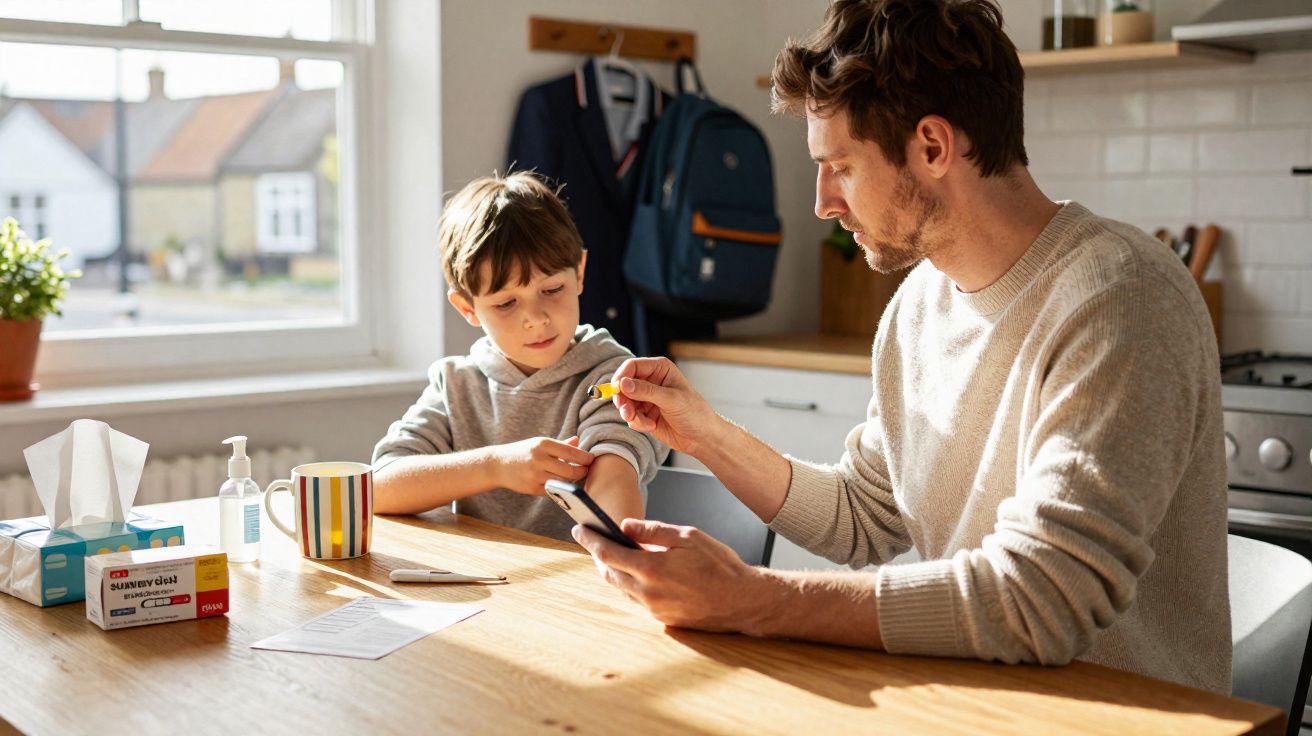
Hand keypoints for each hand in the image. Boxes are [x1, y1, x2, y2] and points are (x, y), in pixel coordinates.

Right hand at [492, 436, 592, 495]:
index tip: (591, 459)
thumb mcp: (539, 443)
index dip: (584, 457)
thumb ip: (560, 444)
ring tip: (574, 476)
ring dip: (572, 480)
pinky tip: (562, 483)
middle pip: (569, 470)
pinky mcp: (532, 488)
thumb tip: (578, 441)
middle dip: (581, 471)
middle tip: (586, 470)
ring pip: (563, 482)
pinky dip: (560, 487)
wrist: (498, 465)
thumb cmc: (523, 452)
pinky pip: (553, 490)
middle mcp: (539, 459)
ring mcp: (535, 475)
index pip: (570, 452)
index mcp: (542, 444)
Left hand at [572, 518, 766, 633]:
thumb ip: (653, 531)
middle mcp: (647, 594)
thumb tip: (625, 527)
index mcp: (651, 569)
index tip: (579, 529)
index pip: (608, 553)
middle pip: (609, 574)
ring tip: (613, 553)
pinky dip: (632, 583)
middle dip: (598, 556)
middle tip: (592, 540)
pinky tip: (638, 572)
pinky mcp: (663, 619)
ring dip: (615, 571)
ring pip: (623, 588)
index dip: (590, 540)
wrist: (743, 601)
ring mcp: (654, 610)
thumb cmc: (720, 566)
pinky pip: (638, 599)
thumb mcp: (688, 536)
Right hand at [611, 357, 720, 455]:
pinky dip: (636, 422)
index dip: (621, 377)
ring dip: (630, 413)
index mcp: (660, 369)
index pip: (632, 366)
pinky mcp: (644, 413)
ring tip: (643, 422)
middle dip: (623, 399)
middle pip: (623, 384)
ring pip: (625, 402)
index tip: (617, 391)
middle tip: (627, 412)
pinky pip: (630, 415)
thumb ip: (646, 391)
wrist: (702, 437)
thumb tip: (623, 383)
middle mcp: (651, 381)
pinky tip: (651, 426)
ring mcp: (646, 397)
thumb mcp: (671, 400)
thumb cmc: (694, 413)